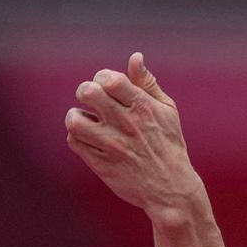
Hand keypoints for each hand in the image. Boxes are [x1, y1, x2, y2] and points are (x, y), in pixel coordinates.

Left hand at [65, 53, 204, 220]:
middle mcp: (127, 125)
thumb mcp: (167, 111)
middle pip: (88, 93)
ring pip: (75, 120)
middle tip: (92, 102)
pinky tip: (91, 141)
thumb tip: (135, 57)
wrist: (171, 189)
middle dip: (85, 92)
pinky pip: (74, 142)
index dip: (102, 78)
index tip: (107, 87)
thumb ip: (147, 83)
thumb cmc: (169, 144)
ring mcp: (113, 146)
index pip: (110, 79)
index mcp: (143, 108)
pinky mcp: (102, 165)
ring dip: (77, 118)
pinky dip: (78, 138)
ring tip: (88, 122)